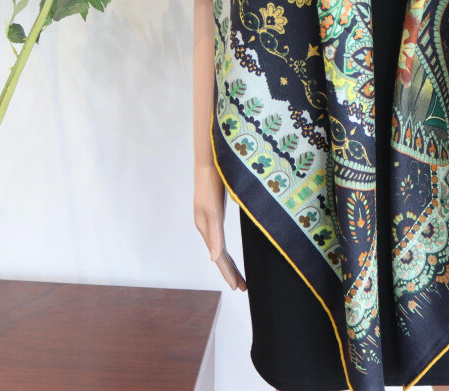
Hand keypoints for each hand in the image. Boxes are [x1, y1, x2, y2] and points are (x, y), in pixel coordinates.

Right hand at [193, 163, 246, 291]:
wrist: (209, 161)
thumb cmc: (212, 183)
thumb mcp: (213, 209)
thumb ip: (214, 234)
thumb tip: (214, 258)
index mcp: (207, 227)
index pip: (219, 257)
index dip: (228, 272)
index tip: (237, 287)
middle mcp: (206, 226)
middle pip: (219, 255)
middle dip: (230, 272)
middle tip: (242, 287)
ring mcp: (208, 219)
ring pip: (219, 248)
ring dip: (228, 263)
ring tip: (238, 277)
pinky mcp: (213, 212)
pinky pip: (219, 238)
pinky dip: (224, 250)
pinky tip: (227, 253)